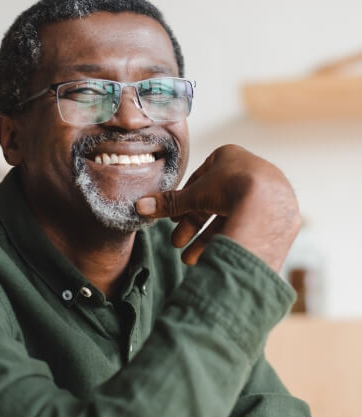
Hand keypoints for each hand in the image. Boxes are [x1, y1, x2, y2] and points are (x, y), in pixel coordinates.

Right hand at [136, 144, 300, 272]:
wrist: (269, 204)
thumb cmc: (230, 188)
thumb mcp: (194, 195)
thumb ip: (169, 203)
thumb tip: (140, 207)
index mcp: (229, 156)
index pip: (200, 181)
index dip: (185, 202)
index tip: (174, 219)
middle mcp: (249, 171)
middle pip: (213, 202)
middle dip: (193, 226)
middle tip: (177, 243)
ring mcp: (266, 192)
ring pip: (229, 218)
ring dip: (206, 239)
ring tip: (191, 260)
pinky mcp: (276, 213)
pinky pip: (247, 226)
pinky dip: (228, 240)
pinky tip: (214, 257)